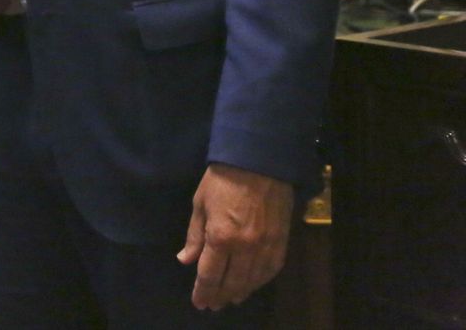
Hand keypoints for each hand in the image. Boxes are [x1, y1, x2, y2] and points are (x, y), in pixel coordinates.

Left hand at [177, 163, 292, 309]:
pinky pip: (271, 270)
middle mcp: (244, 247)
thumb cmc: (222, 180)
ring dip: (240, 292)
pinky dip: (260, 281)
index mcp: (220, 237)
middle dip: (220, 296)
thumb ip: (194, 236)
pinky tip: (252, 284)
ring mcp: (265, 246)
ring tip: (230, 298)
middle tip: (213, 304)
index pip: (210, 275)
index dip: (203, 292)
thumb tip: (185, 260)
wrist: (259, 162)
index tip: (199, 303)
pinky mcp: (281, 242)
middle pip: (232, 282)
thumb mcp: (200, 204)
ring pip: (252, 280)